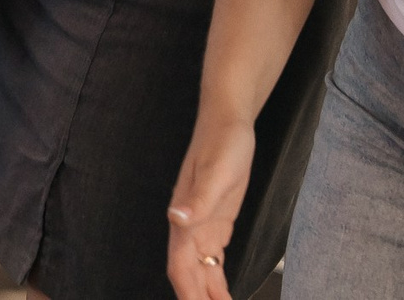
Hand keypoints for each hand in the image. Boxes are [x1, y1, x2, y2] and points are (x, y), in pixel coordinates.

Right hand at [166, 115, 255, 298]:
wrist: (227, 120)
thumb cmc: (222, 142)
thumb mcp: (216, 171)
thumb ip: (198, 198)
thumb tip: (176, 218)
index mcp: (185, 219)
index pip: (181, 268)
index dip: (188, 295)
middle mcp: (189, 227)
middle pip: (188, 276)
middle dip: (197, 299)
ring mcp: (202, 226)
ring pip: (200, 272)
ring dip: (207, 295)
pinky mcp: (216, 223)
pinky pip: (213, 262)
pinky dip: (216, 281)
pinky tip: (223, 293)